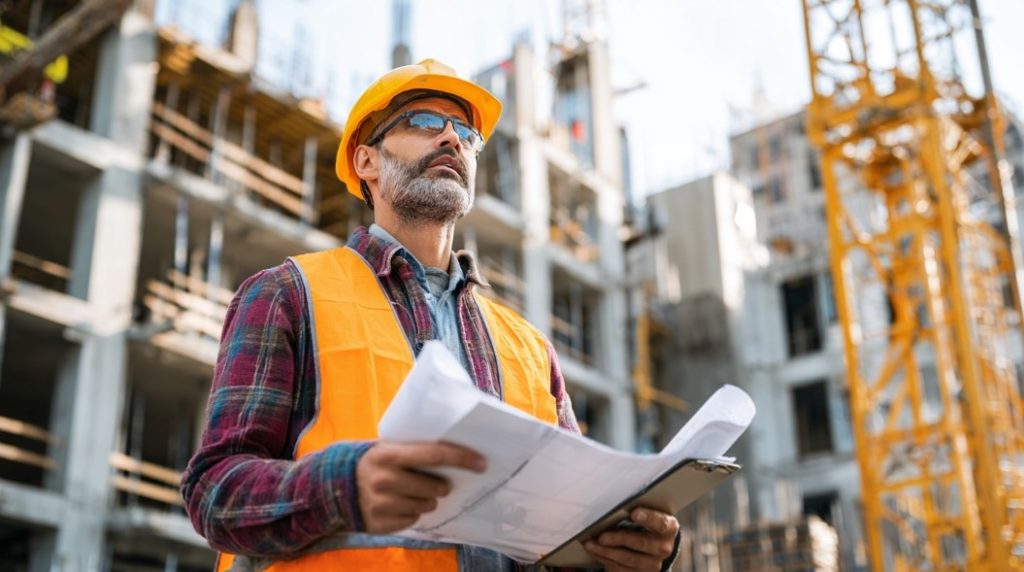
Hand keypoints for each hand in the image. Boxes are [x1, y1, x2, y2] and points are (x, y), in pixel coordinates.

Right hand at [355, 441, 485, 533]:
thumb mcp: (388, 449)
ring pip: (426, 505)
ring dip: (428, 500)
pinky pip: (413, 519)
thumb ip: (414, 450)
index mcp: (389, 455)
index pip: (434, 455)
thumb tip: (455, 451)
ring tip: (414, 492)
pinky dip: (412, 512)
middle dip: (442, 486)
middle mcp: (385, 479)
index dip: (461, 458)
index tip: (481, 463)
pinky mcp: (380, 524)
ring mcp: (381, 504)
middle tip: (440, 483)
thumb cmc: (374, 463)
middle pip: (434, 487)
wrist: (335, 487)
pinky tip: (400, 504)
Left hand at [583, 507, 679, 570]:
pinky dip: (605, 560)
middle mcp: (663, 548)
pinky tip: (596, 552)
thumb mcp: (647, 516)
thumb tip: (612, 508)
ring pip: (628, 559)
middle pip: (641, 543)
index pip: (661, 523)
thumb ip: (636, 512)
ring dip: (606, 552)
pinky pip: (620, 570)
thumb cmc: (647, 525)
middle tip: (602, 536)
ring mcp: (653, 564)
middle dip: (619, 539)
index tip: (634, 513)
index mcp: (668, 528)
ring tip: (591, 544)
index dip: (648, 518)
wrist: (654, 546)